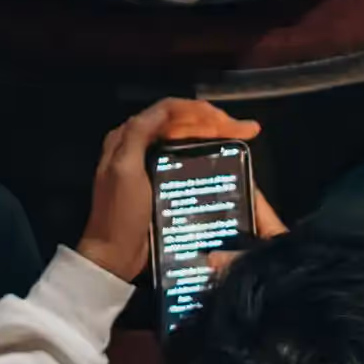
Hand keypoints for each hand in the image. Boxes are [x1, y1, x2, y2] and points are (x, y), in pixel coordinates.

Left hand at [73, 98, 264, 281]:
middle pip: (181, 123)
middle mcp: (138, 145)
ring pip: (186, 138)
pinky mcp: (160, 180)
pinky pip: (186, 157)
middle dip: (215, 121)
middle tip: (249, 130)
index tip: (230, 121)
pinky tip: (226, 156)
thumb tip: (163, 110)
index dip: (200, 111)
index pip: (168, 111)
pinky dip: (207, 152)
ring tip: (245, 139)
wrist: (115, 253)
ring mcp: (150, 163)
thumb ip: (137, 136)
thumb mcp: (125, 170)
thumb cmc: (120, 212)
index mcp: (127, 138)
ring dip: (215, 134)